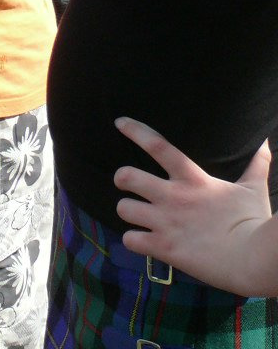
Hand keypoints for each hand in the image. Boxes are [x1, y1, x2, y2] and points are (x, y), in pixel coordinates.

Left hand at [115, 117, 277, 296]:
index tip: (120, 123)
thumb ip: (256, 165)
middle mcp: (173, 197)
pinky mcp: (164, 248)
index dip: (136, 131)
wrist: (256, 259)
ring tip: (137, 216)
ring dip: (127, 212)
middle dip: (121, 179)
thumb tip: (266, 144)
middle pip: (126, 176)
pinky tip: (142, 241)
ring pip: (123, 208)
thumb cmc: (255, 222)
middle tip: (125, 184)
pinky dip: (133, 240)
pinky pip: (130, 240)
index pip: (158, 146)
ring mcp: (166, 222)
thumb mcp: (253, 189)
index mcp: (192, 180)